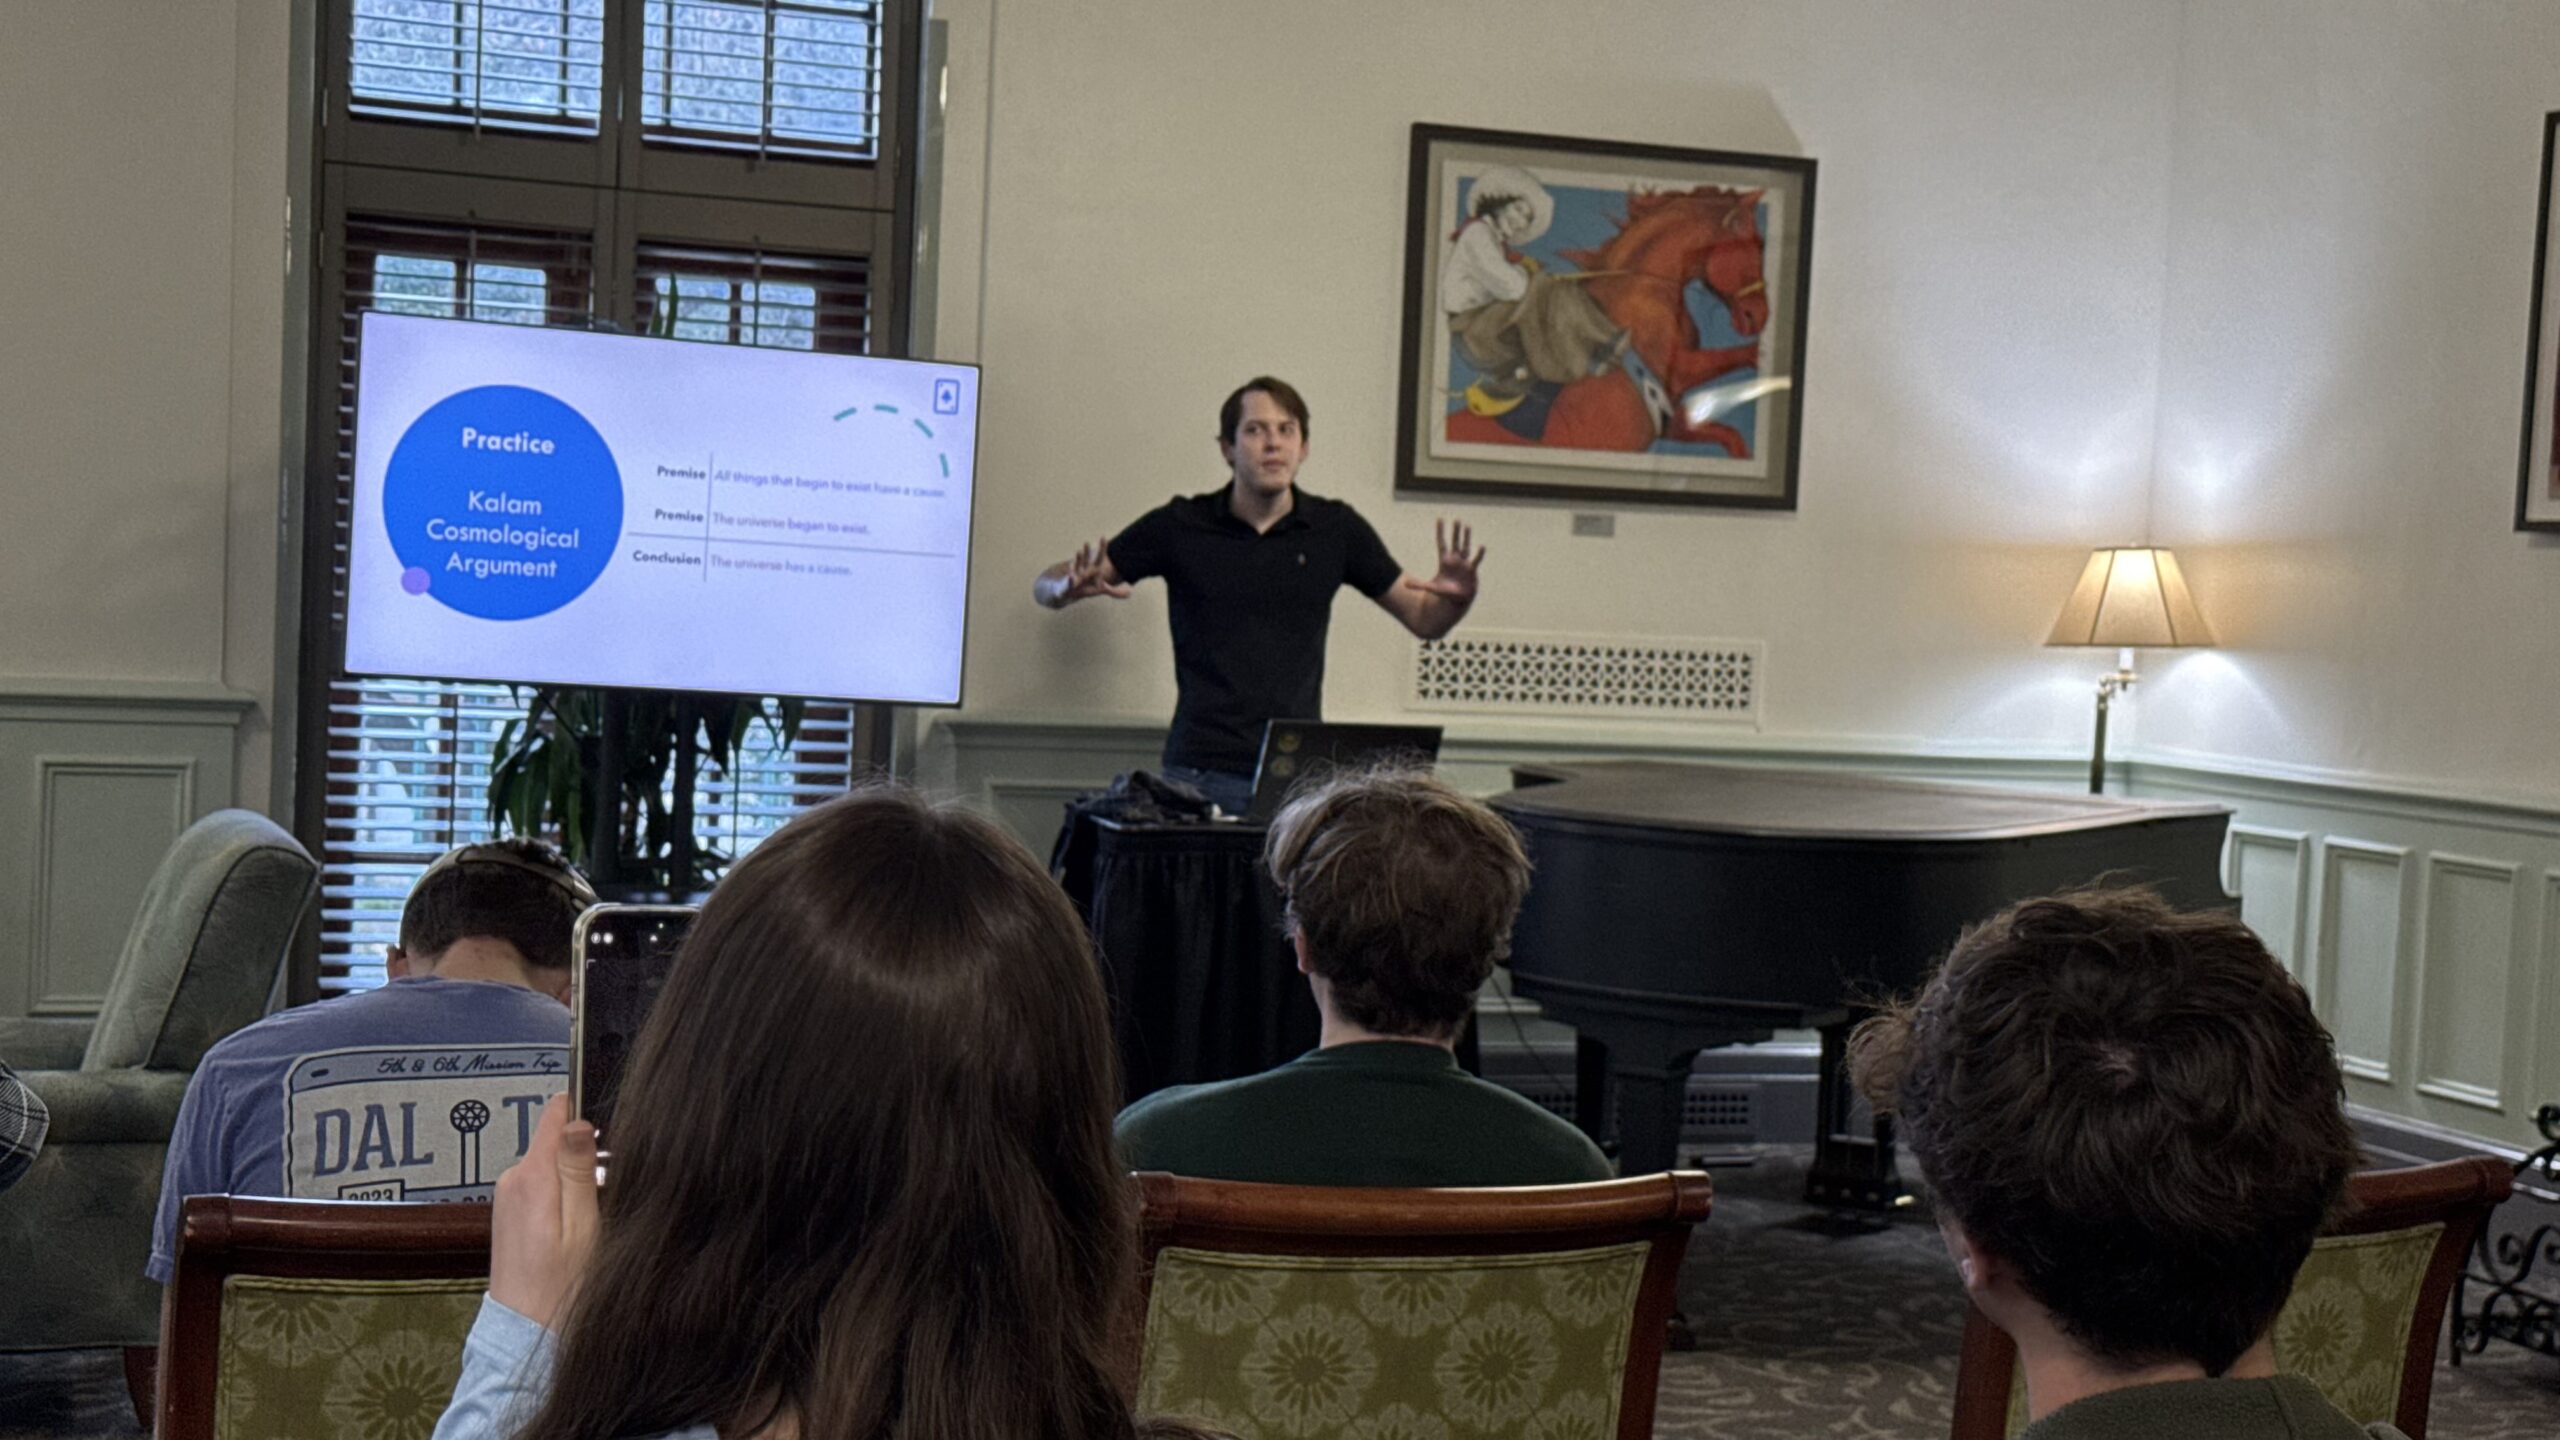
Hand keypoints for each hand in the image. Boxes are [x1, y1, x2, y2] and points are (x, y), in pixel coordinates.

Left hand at [489, 1094, 599, 1329]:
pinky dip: (563, 1196)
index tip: (608, 1132)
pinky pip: (542, 1184)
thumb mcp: (583, 1228)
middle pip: (557, 1139)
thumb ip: (578, 1171)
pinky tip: (573, 1228)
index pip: (557, 1113)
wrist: (524, 1330)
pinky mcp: (510, 1211)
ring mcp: (508, 1195)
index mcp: (531, 1177)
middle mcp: (512, 1180)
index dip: (587, 1114)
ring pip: (552, 1163)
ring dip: (575, 1179)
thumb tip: (578, 1122)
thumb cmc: (559, 1289)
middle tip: (606, 1193)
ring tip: (591, 1217)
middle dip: (587, 1155)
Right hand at [1052, 536, 1130, 604]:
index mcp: (1093, 569)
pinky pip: (1070, 582)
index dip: (1102, 548)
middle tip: (1087, 542)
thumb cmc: (1085, 588)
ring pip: (1077, 567)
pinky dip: (1070, 580)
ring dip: (1078, 560)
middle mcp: (1084, 570)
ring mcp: (1075, 576)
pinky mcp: (1069, 584)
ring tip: (1079, 552)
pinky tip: (1071, 576)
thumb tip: (1130, 592)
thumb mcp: (1101, 590)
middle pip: (1086, 559)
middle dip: (1087, 552)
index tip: (1103, 537)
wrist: (1068, 593)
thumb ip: (1116, 592)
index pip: (1099, 557)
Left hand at [1401, 519, 1485, 600]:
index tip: (1440, 519)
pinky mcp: (1472, 570)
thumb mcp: (1430, 588)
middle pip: (1455, 543)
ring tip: (1467, 526)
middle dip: (1455, 532)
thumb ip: (1418, 585)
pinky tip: (1481, 546)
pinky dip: (1478, 554)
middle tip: (1457, 520)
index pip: (1442, 543)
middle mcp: (1455, 560)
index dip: (1440, 532)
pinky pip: (1476, 560)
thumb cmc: (1445, 593)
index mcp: (1444, 561)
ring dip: (1466, 537)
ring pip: (1465, 547)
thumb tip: (1404, 584)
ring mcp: (1464, 564)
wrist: (1458, 601)